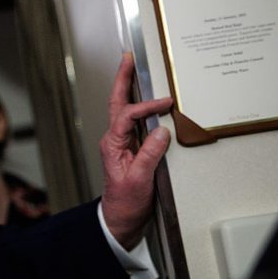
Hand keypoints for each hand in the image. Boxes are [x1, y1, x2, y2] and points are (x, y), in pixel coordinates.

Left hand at [100, 53, 172, 249]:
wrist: (120, 220)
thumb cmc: (125, 202)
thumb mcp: (139, 180)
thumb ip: (150, 154)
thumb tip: (161, 130)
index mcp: (112, 144)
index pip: (127, 116)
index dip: (146, 106)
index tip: (166, 103)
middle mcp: (114, 140)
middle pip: (117, 103)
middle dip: (121, 79)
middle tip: (128, 58)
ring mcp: (121, 143)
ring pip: (123, 109)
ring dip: (127, 87)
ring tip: (133, 67)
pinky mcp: (130, 148)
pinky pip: (134, 121)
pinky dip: (140, 106)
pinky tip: (147, 98)